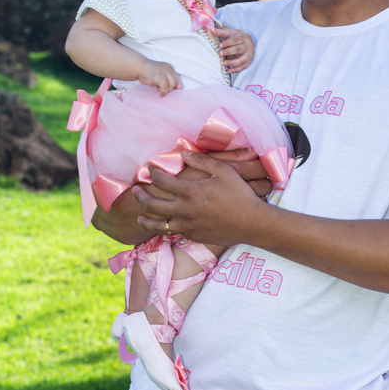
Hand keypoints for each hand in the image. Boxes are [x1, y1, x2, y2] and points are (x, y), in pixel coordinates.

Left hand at [133, 152, 265, 245]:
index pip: (162, 181)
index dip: (154, 173)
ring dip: (146, 220)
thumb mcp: (223, 171)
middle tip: (136, 192)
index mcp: (189, 192)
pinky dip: (165, 229)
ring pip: (158, 225)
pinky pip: (174, 233)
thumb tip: (183, 153)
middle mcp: (184, 210)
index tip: (151, 169)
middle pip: (152, 205)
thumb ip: (201, 161)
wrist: (252, 223)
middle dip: (141, 197)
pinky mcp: (193, 236)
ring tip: (140, 218)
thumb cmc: (240, 195)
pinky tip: (164, 226)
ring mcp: (187, 226)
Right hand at [137, 58, 182, 94]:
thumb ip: (166, 80)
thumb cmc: (147, 72)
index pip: (178, 79)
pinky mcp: (159, 75)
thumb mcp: (160, 75)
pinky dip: (164, 92)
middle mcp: (169, 69)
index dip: (176, 87)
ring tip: (161, 91)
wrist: (138, 66)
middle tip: (165, 91)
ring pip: (173, 84)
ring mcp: (164, 72)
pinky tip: (161, 94)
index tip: (173, 93)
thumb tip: (170, 90)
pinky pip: (165, 86)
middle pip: (176, 82)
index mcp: (169, 68)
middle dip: (171, 89)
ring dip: (168, 90)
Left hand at [213, 22, 254, 73]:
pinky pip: (243, 67)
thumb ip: (222, 32)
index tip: (220, 45)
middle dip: (230, 52)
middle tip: (220, 53)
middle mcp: (249, 46)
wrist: (249, 42)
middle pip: (239, 49)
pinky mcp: (249, 62)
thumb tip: (212, 29)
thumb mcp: (231, 33)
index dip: (228, 42)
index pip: (236, 40)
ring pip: (242, 60)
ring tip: (224, 63)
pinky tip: (229, 71)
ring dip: (233, 62)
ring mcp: (250, 55)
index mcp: (244, 37)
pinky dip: (236, 69)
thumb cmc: (238, 37)